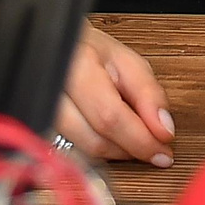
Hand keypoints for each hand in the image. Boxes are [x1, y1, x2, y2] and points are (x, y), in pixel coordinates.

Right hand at [55, 24, 174, 165]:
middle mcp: (53, 93)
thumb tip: (164, 129)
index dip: (139, 139)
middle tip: (155, 149)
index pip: (110, 116)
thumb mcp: (130, 62)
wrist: (62, 52)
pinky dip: (100, 149)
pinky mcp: (41, 129)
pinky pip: (74, 151)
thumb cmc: (94, 54)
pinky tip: (113, 139)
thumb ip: (149, 94)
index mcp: (78, 68)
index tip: (163, 150)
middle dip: (131, 149)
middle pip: (95, 139)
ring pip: (84, 150)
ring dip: (116, 152)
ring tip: (135, 139)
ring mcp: (42, 114)